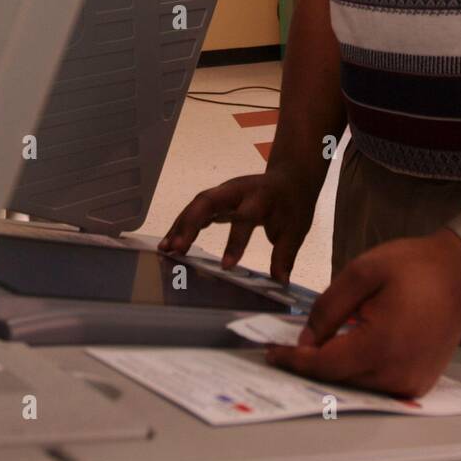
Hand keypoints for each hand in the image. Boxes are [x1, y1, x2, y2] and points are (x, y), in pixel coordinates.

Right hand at [157, 165, 319, 282]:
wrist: (290, 178)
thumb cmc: (292, 204)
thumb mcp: (296, 229)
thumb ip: (285, 255)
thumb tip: (279, 283)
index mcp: (261, 198)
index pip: (245, 218)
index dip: (235, 241)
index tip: (226, 267)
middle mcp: (239, 190)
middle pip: (209, 201)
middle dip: (191, 223)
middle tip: (176, 248)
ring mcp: (225, 192)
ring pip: (198, 204)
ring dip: (180, 225)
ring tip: (165, 249)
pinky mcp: (218, 197)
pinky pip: (196, 209)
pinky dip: (182, 224)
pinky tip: (170, 243)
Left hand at [266, 230, 460, 397]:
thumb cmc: (414, 266)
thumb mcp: (363, 272)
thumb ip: (329, 308)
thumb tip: (306, 340)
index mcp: (380, 347)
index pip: (324, 365)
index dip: (294, 361)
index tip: (271, 353)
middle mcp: (397, 375)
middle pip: (338, 380)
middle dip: (310, 365)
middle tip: (285, 349)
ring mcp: (411, 384)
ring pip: (356, 385)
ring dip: (334, 370)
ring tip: (314, 348)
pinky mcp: (419, 383)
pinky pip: (378, 384)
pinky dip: (358, 372)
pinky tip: (346, 351)